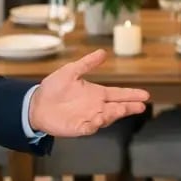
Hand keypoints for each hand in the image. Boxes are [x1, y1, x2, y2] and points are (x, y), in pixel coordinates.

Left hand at [28, 49, 149, 136]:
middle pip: (117, 107)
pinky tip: (101, 119)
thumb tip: (102, 52)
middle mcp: (95, 107)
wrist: (36, 104)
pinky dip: (96, 124)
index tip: (145, 95)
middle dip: (129, 107)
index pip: (118, 94)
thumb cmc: (53, 88)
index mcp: (96, 94)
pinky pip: (91, 127)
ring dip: (114, 114)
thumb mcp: (71, 71)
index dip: (131, 94)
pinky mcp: (78, 127)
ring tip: (122, 109)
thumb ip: (87, 64)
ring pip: (107, 117)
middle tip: (140, 105)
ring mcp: (88, 118)